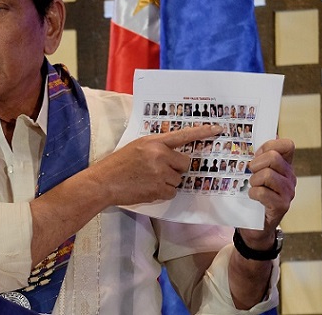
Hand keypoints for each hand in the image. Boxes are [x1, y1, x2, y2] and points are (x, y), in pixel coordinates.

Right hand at [91, 124, 222, 205]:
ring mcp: (160, 173)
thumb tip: (173, 154)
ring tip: (148, 179)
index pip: (183, 135)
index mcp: (153, 142)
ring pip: (178, 179)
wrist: (104, 182)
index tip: (218, 129)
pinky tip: (147, 188)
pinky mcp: (159, 189)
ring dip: (167, 181)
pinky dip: (162, 192)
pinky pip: (172, 192)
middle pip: (185, 163)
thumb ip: (155, 148)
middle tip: (159, 170)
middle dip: (176, 168)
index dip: (202, 132)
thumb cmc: (118, 164)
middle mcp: (159, 155)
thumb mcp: (136, 148)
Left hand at [239, 138, 295, 248]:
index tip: (257, 154)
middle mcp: (289, 177)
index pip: (287, 145)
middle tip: (251, 174)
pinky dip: (253, 193)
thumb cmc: (254, 195)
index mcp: (284, 166)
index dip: (270, 145)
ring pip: (267, 174)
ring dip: (254, 180)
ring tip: (252, 187)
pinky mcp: (281, 206)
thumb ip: (258, 157)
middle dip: (256, 164)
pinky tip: (252, 198)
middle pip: (273, 157)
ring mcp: (287, 192)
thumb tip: (261, 136)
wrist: (255, 225)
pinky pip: (262, 192)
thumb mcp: (255, 172)